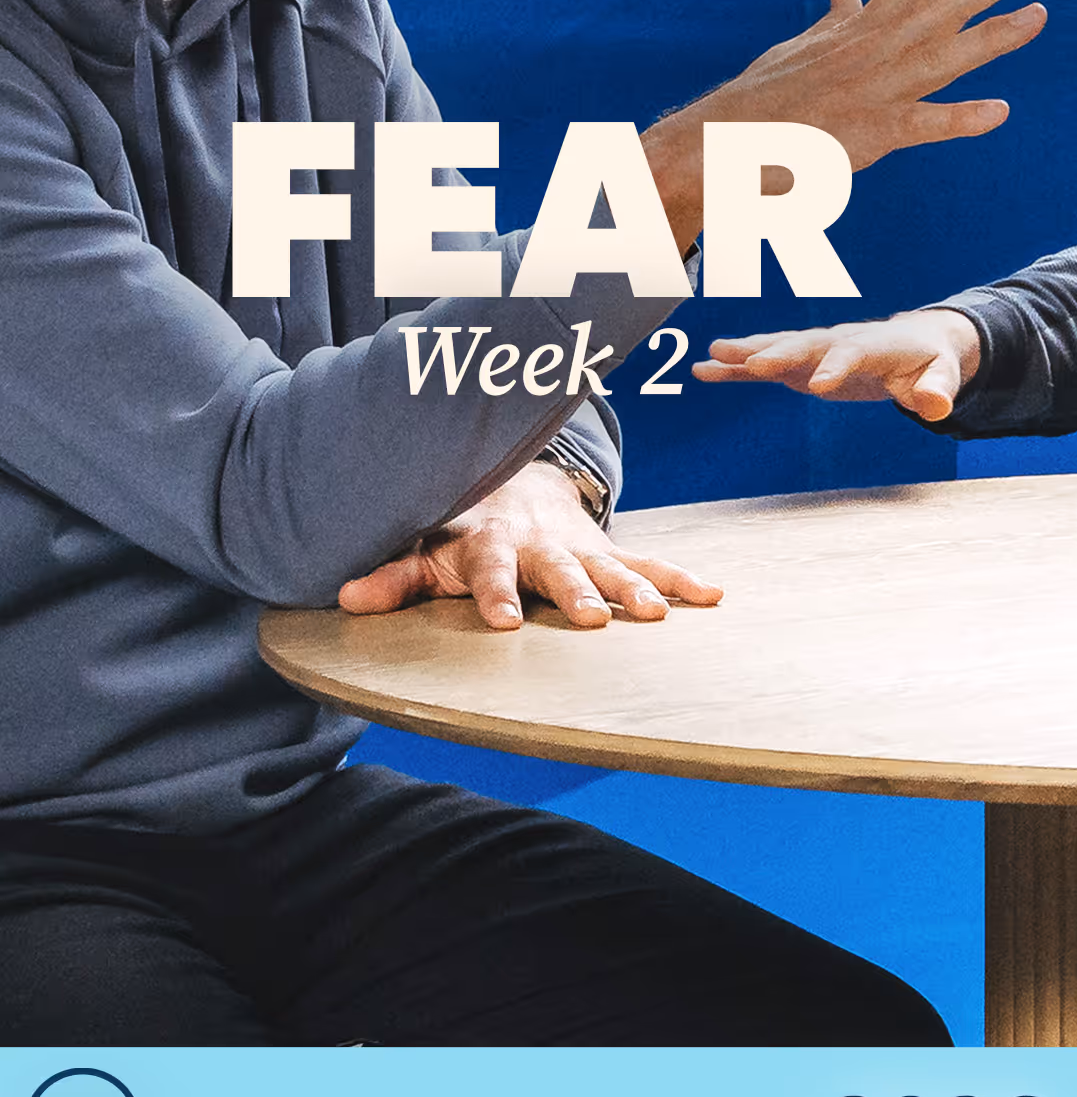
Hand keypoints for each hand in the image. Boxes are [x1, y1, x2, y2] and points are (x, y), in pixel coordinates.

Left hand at [338, 460, 721, 629]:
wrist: (508, 474)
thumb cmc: (457, 524)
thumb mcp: (423, 547)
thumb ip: (391, 576)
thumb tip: (345, 600)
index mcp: (491, 544)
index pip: (490, 571)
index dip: (496, 594)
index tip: (506, 622)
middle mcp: (539, 545)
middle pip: (559, 570)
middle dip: (575, 593)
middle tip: (592, 619)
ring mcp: (579, 546)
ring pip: (610, 568)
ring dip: (634, 590)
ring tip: (657, 616)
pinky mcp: (607, 549)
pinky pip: (648, 564)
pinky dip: (680, 579)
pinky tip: (712, 596)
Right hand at [643, 0, 1049, 249]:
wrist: (721, 142)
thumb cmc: (761, 100)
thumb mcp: (799, 49)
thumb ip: (833, 21)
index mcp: (857, 29)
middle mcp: (870, 50)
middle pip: (941, 3)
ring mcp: (870, 90)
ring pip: (942, 55)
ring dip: (994, 35)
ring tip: (1039, 14)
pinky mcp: (866, 134)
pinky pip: (920, 125)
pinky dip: (959, 119)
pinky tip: (998, 112)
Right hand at [692, 309, 981, 420]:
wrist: (915, 340)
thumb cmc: (930, 360)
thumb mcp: (942, 375)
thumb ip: (939, 389)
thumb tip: (936, 407)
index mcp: (873, 343)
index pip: (851, 353)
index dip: (835, 367)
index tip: (817, 386)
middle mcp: (837, 340)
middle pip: (805, 344)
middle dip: (779, 352)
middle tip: (753, 363)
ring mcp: (815, 350)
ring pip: (777, 347)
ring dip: (745, 352)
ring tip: (710, 358)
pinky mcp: (800, 364)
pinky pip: (764, 365)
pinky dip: (736, 368)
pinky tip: (704, 370)